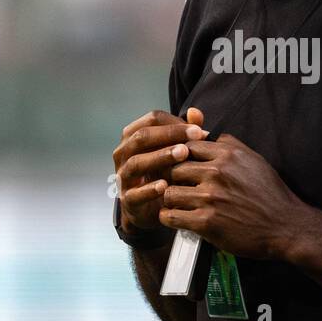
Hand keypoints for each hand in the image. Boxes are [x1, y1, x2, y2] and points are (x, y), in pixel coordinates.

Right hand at [112, 107, 207, 233]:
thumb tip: (196, 112)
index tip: (199, 130)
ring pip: (136, 162)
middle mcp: (123, 154)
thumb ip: (186, 132)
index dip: (175, 122)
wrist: (153, 208)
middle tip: (195, 137)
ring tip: (183, 154)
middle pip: (141, 137)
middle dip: (169, 134)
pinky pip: (135, 193)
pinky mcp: (127, 200)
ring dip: (160, 156)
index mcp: (134, 136)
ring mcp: (123, 177)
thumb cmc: (165, 172)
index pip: (151, 120)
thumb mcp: (177, 151)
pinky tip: (165, 185)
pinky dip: (148, 189)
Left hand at [159, 132, 304, 259]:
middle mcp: (218, 172)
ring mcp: (211, 198)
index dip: (181, 157)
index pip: (187, 146)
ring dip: (171, 199)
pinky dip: (170, 218)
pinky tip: (177, 217)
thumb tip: (204, 128)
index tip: (183, 168)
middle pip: (174, 168)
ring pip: (169, 192)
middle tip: (179, 187)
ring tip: (179, 204)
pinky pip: (171, 216)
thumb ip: (227, 143)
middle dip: (174, 178)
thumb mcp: (253, 160)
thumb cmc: (270, 193)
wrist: (285, 226)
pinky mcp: (207, 222)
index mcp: (228, 154)